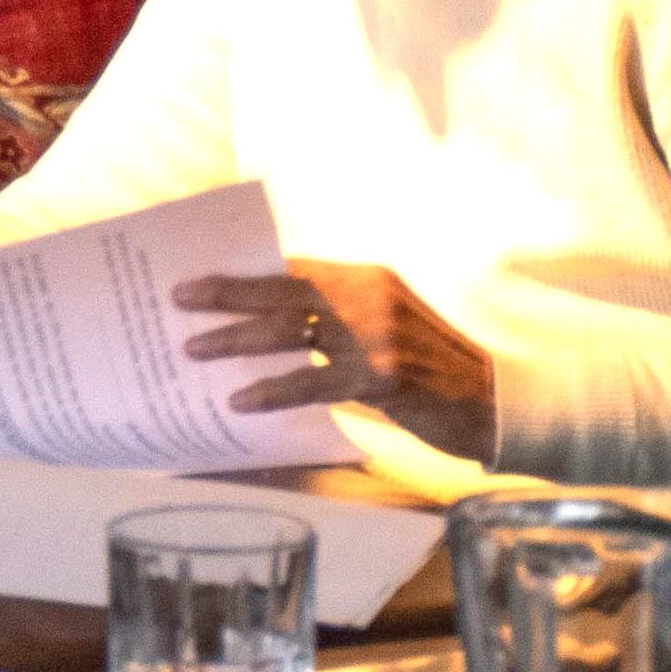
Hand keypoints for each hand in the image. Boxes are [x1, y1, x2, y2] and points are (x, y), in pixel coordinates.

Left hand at [180, 262, 497, 461]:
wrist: (493, 403)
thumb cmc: (429, 370)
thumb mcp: (384, 329)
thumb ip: (335, 321)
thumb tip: (265, 325)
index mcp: (369, 278)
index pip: (296, 268)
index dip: (247, 272)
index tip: (201, 274)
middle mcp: (371, 297)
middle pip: (285, 290)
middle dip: (227, 293)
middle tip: (177, 298)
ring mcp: (378, 337)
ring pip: (291, 332)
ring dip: (237, 339)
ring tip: (192, 349)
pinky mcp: (383, 377)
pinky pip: (313, 382)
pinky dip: (272, 390)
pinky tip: (240, 401)